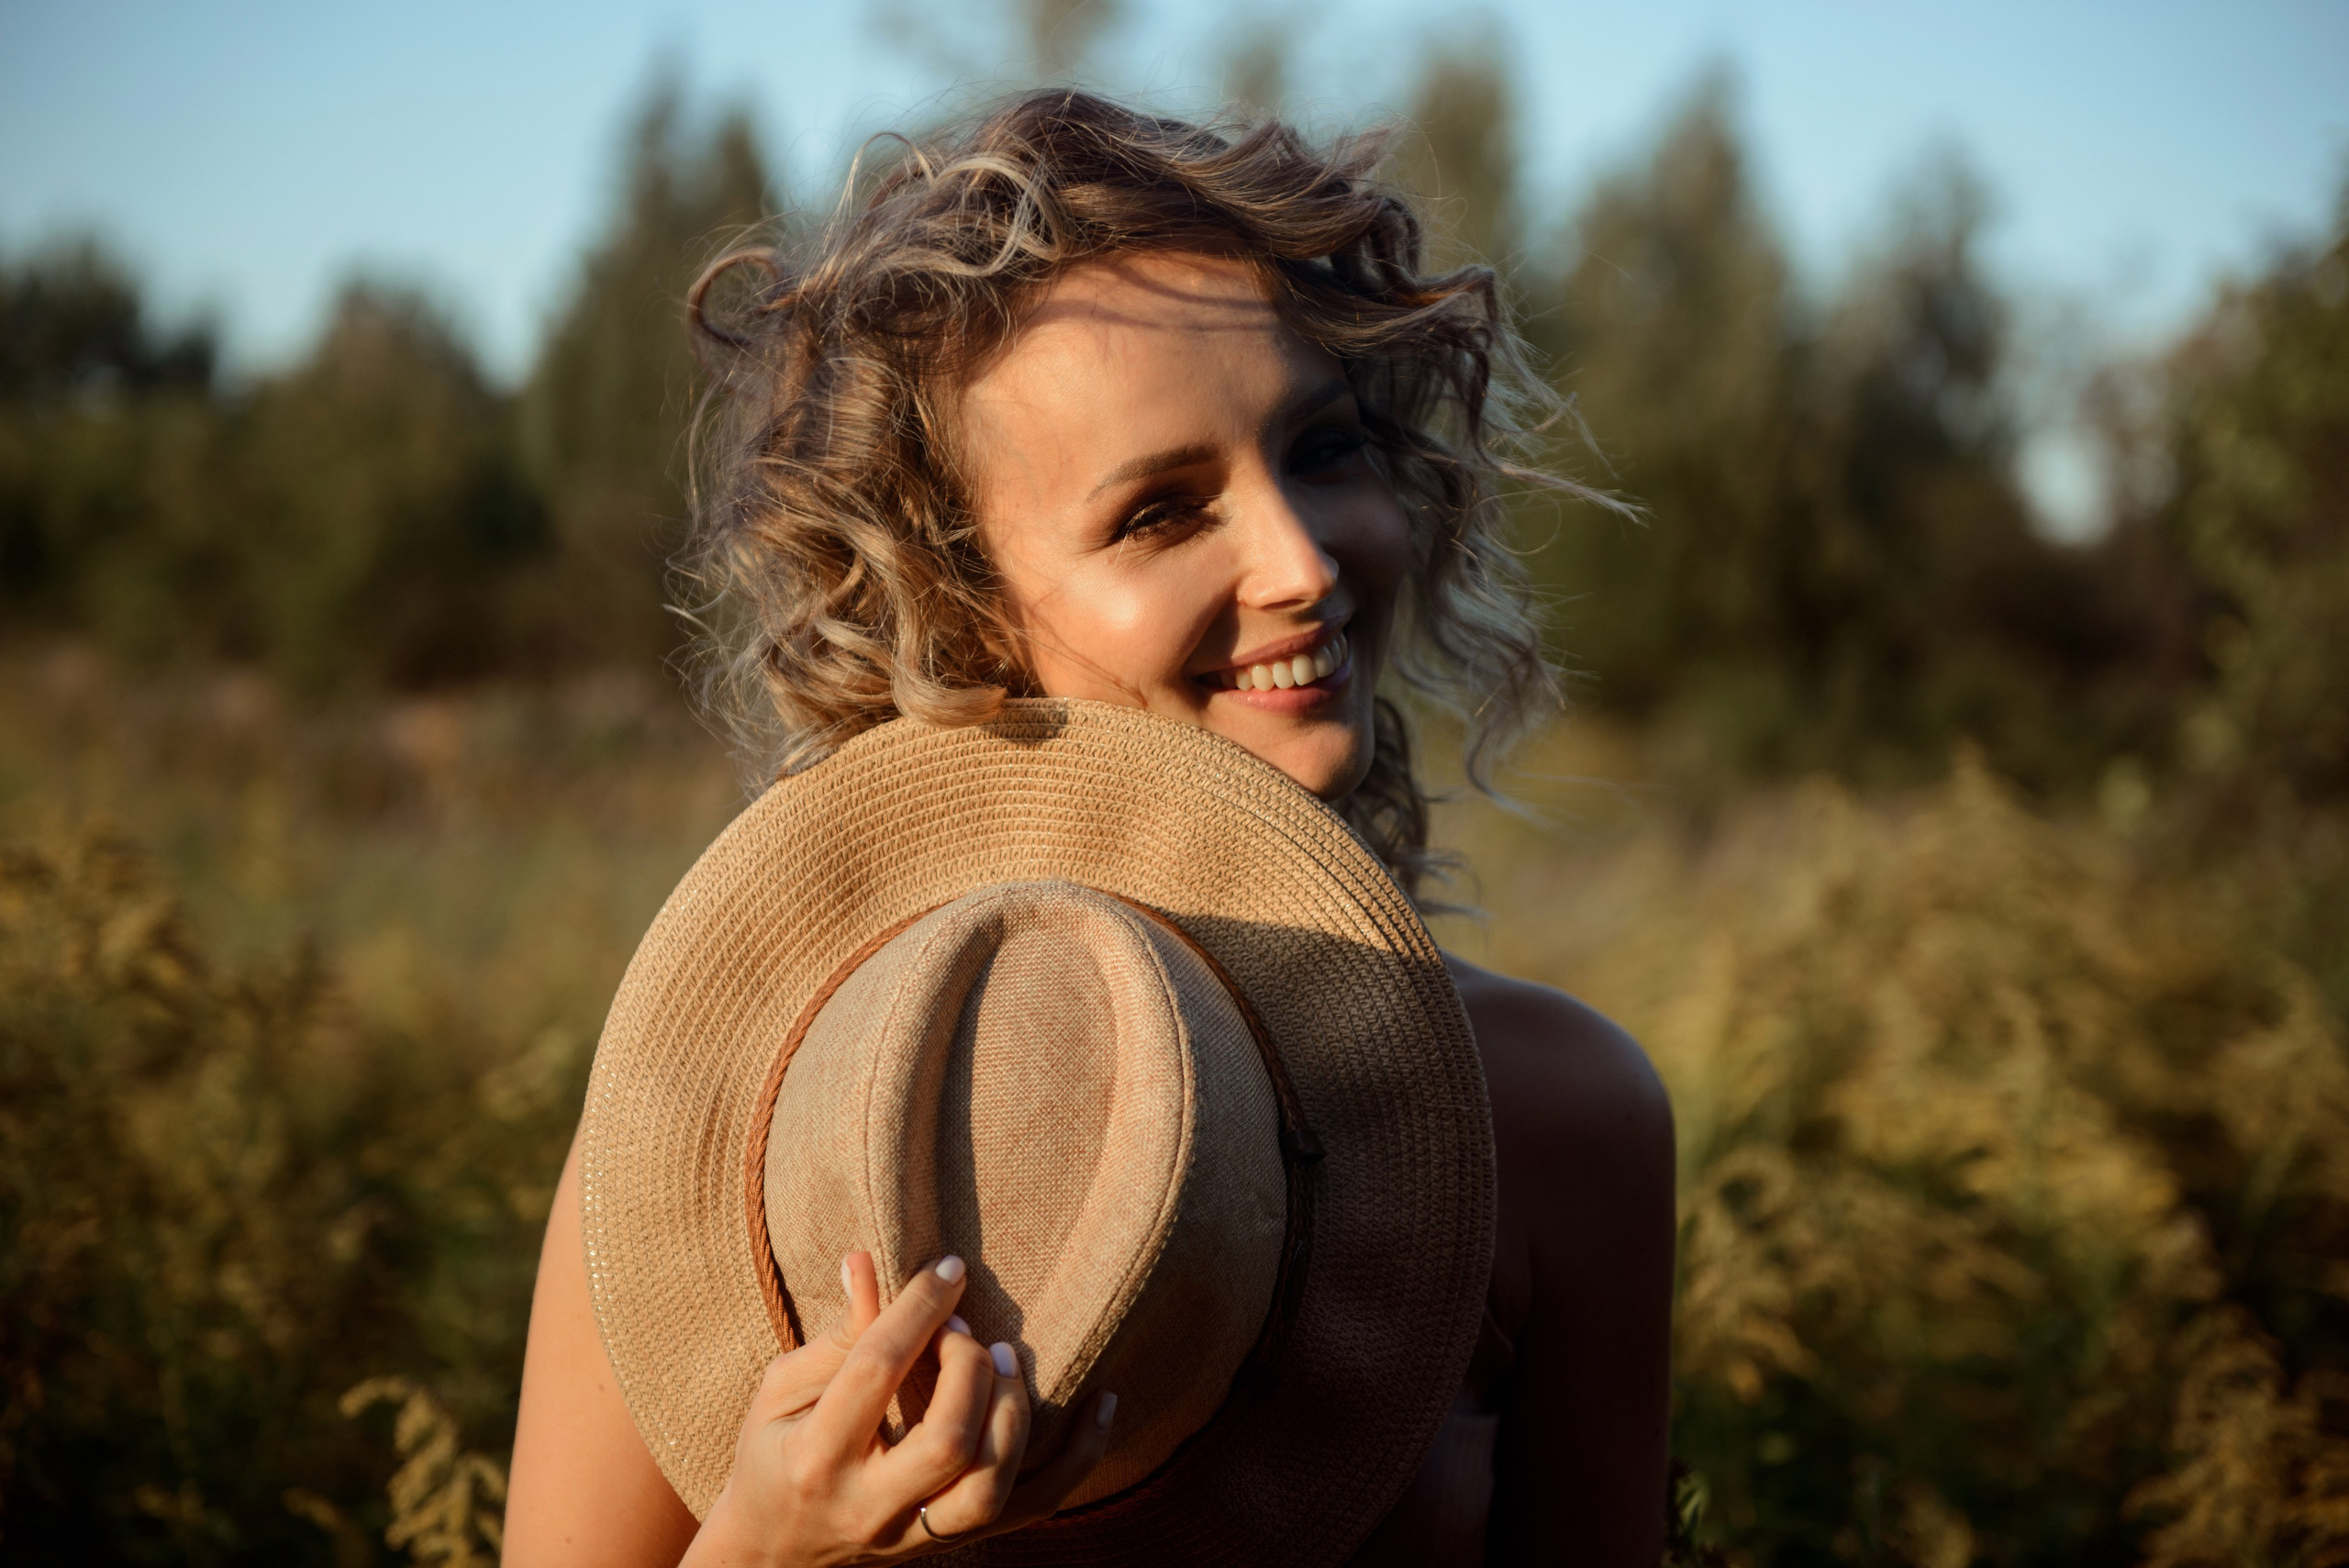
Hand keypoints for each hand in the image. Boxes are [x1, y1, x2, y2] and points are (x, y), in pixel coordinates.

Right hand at [682, 1251, 1117, 1565]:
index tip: (947, 1266)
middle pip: (947, 1441)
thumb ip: (835, 1333)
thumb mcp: (781, 1389)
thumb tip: (868, 1260)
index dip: (917, 1308)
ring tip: (1009, 1360)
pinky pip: (1033, 1508)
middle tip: (964, 1329)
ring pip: (991, 1488)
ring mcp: (916, 1534)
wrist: (771, 1554)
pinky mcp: (953, 1542)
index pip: (876, 1371)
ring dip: (1015, 1413)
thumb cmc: (773, 1453)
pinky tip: (1104, 1404)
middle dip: (968, 1369)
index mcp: (816, 1455)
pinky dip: (1079, 1458)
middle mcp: (870, 1505)